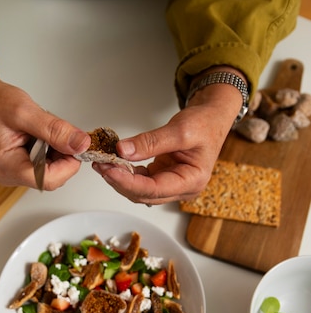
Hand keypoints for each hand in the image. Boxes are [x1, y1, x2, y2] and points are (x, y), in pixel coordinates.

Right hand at [0, 77, 89, 188]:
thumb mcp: (26, 112)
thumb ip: (55, 130)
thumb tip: (80, 144)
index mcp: (7, 167)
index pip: (49, 180)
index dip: (68, 165)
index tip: (76, 145)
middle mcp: (9, 175)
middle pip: (52, 178)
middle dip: (63, 156)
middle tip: (60, 133)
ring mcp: (15, 173)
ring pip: (51, 172)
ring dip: (58, 152)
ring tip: (44, 132)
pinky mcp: (21, 168)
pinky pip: (46, 166)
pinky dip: (52, 151)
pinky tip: (42, 137)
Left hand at [93, 79, 242, 204]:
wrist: (212, 118)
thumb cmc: (205, 124)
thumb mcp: (180, 129)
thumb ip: (151, 142)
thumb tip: (122, 151)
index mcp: (191, 182)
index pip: (153, 189)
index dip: (129, 182)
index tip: (109, 170)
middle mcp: (181, 189)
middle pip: (144, 194)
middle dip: (119, 181)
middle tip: (100, 164)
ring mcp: (170, 185)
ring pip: (139, 190)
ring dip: (119, 178)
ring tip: (102, 162)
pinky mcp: (162, 177)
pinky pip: (140, 180)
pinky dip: (125, 172)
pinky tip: (113, 162)